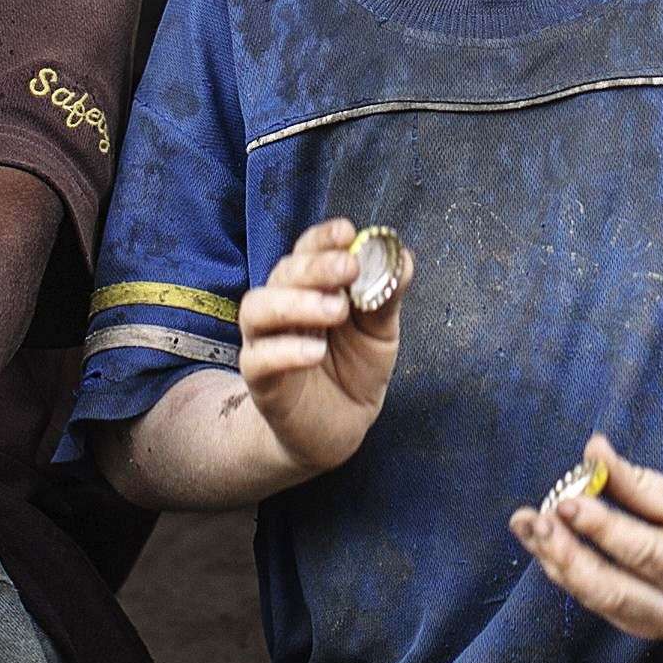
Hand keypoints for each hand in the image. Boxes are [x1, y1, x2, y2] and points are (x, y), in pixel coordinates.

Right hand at [239, 220, 401, 475]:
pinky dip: (286, 351)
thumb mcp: (379, 332)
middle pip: (283, 272)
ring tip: (337, 310)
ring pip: (258, 309)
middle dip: (316, 266)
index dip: (323, 238)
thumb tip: (404, 257)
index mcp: (311, 288)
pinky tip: (317, 352)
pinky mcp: (260, 380)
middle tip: (350, 267)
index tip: (347, 232)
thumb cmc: (354, 371)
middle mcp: (282, 307)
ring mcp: (265, 342)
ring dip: (296, 303)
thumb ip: (385, 296)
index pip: (307, 251)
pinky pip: (259, 359)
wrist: (337, 430)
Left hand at [509, 435, 662, 641]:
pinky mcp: (640, 628)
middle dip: (565, 555)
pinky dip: (567, 571)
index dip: (599, 526)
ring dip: (555, 561)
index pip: (639, 550)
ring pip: (594, 599)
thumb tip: (592, 450)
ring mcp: (658, 625)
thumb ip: (635, 480)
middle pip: (609, 590)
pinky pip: (595, 601)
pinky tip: (545, 542)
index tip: (565, 500)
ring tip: (525, 524)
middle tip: (534, 520)